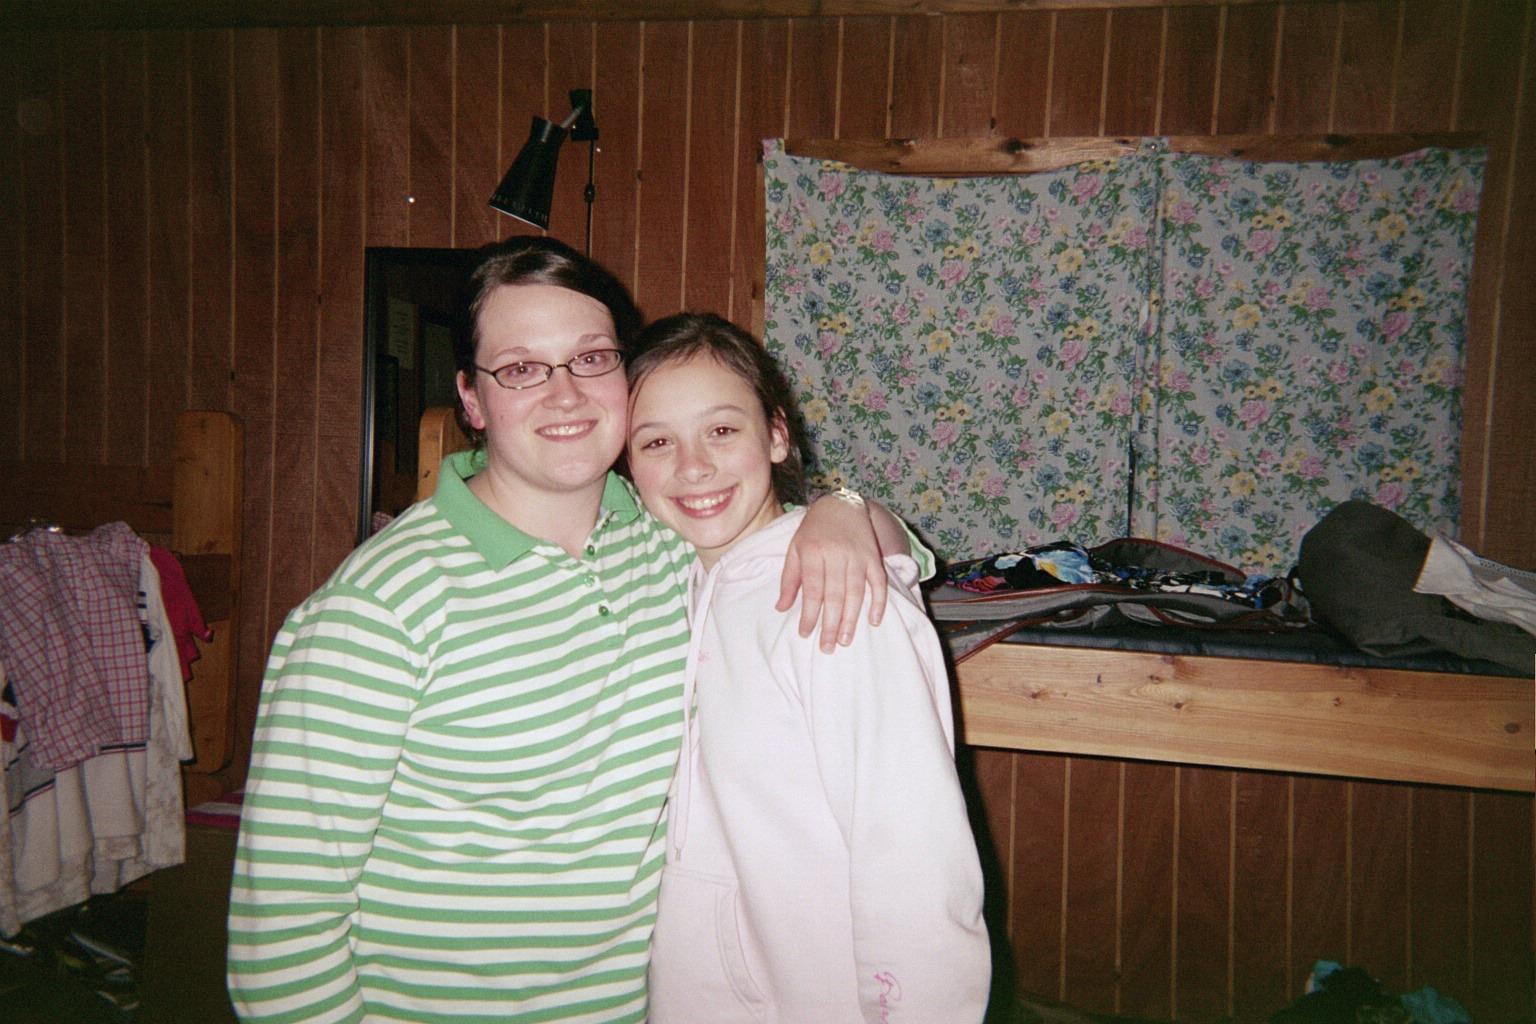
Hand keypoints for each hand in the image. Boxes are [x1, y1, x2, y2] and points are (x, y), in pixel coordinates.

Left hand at [777, 495, 890, 651]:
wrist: (841, 504)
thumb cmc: (813, 531)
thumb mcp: (795, 550)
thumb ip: (789, 579)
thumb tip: (781, 608)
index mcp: (813, 553)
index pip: (812, 590)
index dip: (810, 614)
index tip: (806, 634)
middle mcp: (836, 555)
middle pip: (834, 595)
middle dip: (831, 624)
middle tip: (828, 647)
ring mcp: (857, 556)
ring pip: (856, 592)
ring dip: (852, 619)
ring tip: (846, 641)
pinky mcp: (873, 557)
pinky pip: (879, 582)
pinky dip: (878, 602)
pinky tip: (874, 620)